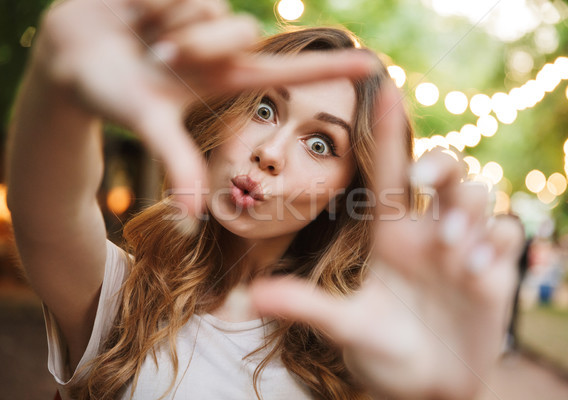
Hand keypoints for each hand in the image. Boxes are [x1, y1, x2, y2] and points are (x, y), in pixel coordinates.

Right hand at [33, 0, 373, 215]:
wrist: (68, 55)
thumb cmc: (107, 95)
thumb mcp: (147, 124)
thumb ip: (176, 162)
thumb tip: (194, 216)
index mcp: (224, 78)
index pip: (287, 72)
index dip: (329, 70)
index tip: (372, 66)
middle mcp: (221, 45)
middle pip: (242, 33)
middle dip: (198, 46)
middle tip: (160, 58)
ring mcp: (202, 14)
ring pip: (211, 7)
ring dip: (169, 24)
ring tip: (143, 36)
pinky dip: (151, 1)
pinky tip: (135, 10)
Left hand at [249, 85, 523, 398]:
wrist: (425, 386)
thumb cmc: (381, 349)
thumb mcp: (344, 326)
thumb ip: (304, 307)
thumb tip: (248, 298)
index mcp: (389, 233)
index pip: (389, 174)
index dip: (387, 131)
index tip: (382, 88)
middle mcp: (427, 232)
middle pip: (444, 171)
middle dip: (440, 164)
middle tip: (423, 181)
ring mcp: (463, 248)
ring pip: (477, 196)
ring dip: (466, 212)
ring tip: (450, 250)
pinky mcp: (494, 270)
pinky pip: (506, 235)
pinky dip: (495, 243)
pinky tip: (476, 271)